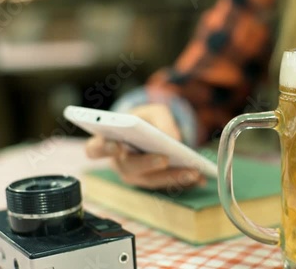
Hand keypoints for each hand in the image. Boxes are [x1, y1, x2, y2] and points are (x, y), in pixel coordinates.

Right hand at [85, 104, 204, 189]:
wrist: (152, 131)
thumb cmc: (146, 119)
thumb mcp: (154, 111)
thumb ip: (160, 119)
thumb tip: (171, 138)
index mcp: (107, 141)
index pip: (95, 149)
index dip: (103, 148)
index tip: (116, 145)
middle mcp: (118, 162)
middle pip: (128, 168)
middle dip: (147, 163)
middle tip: (164, 159)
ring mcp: (135, 176)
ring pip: (150, 180)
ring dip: (172, 177)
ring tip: (193, 171)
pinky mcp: (152, 183)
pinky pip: (166, 185)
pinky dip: (184, 181)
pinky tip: (200, 178)